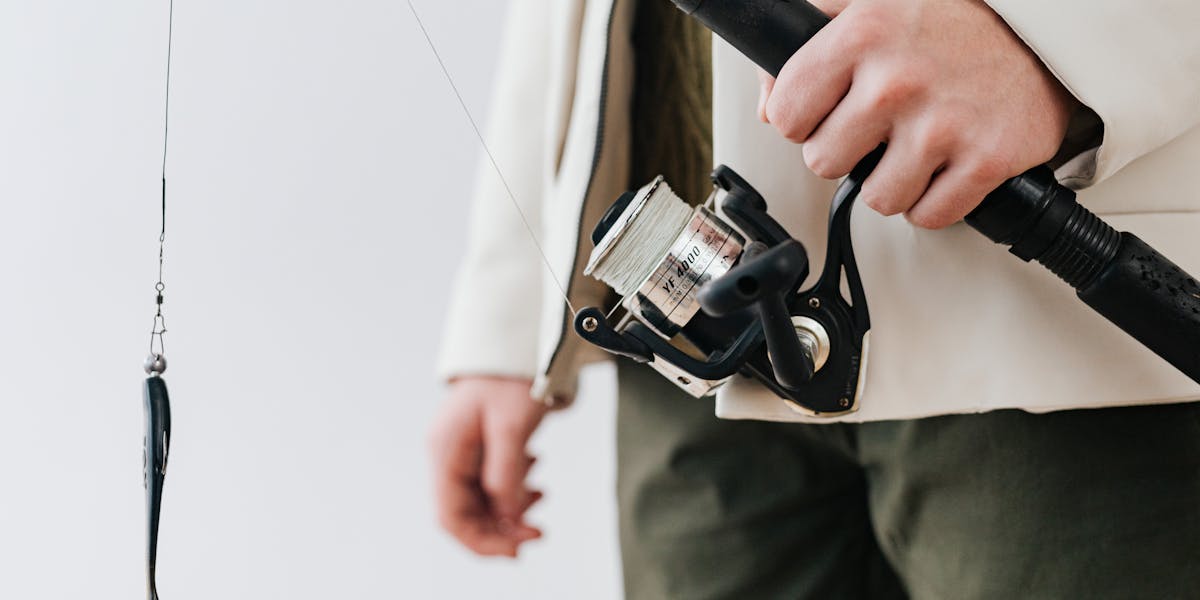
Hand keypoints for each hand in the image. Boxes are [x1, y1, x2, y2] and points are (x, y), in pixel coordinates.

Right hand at [429, 376, 548, 557]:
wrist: (519, 343)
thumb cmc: (512, 377)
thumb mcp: (512, 425)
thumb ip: (506, 472)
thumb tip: (506, 515)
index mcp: (446, 451)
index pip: (450, 516)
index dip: (481, 540)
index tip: (516, 549)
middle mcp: (448, 455)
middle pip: (466, 513)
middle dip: (501, 527)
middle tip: (539, 531)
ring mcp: (462, 452)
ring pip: (481, 500)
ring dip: (511, 509)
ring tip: (541, 495)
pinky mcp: (479, 448)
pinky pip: (491, 482)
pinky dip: (514, 489)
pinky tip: (535, 474)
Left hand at [757, 0, 1077, 227]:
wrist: (1046, 29)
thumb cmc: (949, 18)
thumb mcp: (865, 1)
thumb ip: (802, 40)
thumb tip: (767, 107)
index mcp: (861, 34)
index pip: (785, 116)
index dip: (803, 119)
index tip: (827, 111)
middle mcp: (898, 80)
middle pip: (823, 163)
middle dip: (845, 150)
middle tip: (876, 128)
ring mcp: (944, 124)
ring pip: (875, 198)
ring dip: (891, 180)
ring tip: (913, 145)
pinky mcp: (987, 160)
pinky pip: (929, 216)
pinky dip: (935, 200)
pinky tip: (944, 165)